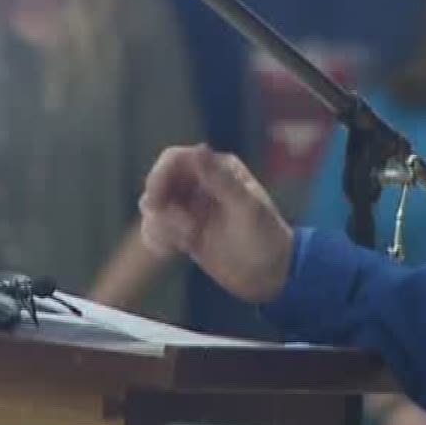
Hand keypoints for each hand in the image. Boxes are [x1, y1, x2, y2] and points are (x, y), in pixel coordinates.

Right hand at [138, 144, 291, 305]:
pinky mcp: (185, 231)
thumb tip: (199, 148)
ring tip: (187, 241)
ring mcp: (192, 208)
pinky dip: (158, 237)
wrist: (270, 276)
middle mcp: (202, 183)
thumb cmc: (265, 238)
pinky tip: (174, 250)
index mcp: (219, 169)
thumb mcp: (245, 207)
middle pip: (159, 182)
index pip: (176, 160)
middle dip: (160, 205)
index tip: (154, 202)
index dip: (158, 176)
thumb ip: (220, 179)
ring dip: (161, 224)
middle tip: (183, 231)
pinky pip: (157, 227)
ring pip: (155, 205)